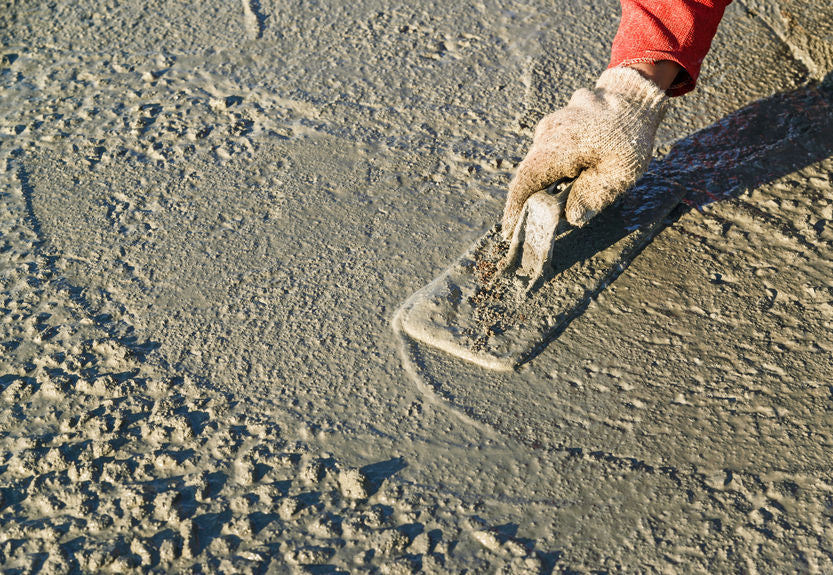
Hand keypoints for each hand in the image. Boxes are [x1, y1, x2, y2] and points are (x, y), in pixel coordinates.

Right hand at [503, 66, 668, 235]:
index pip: (525, 182)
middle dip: (533, 196)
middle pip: (531, 172)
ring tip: (569, 191)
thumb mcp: (618, 175)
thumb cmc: (630, 137)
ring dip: (548, 179)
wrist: (637, 95)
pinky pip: (550, 147)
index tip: (509, 228)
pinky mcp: (559, 120)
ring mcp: (551, 124)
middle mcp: (547, 134)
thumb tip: (570, 217)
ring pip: (541, 159)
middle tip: (542, 218)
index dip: (515, 207)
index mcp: (557, 148)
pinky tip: (576, 170)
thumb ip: (591, 197)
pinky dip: (557, 164)